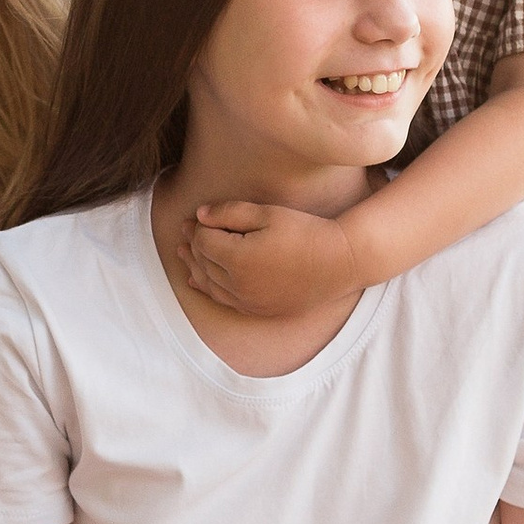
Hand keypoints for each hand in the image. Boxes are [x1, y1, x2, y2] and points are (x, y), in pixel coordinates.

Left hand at [179, 201, 365, 319]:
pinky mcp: (260, 310)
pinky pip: (225, 301)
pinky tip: (198, 282)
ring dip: (195, 268)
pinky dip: (209, 289)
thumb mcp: (267, 214)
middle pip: (203, 263)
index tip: (194, 218)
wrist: (339, 262)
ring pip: (210, 285)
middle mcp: (238, 285)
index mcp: (237, 258)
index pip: (204, 242)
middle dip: (193, 246)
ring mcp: (249, 302)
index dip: (197, 228)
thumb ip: (229, 213)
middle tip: (186, 231)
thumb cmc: (305, 232)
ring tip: (185, 255)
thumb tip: (199, 215)